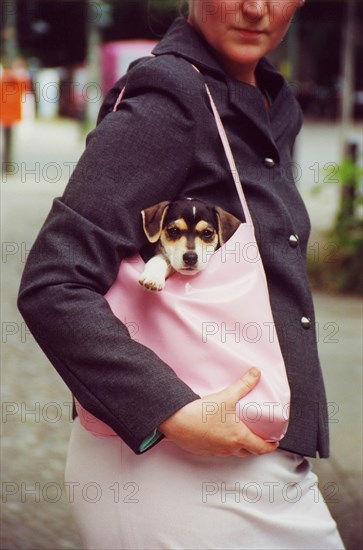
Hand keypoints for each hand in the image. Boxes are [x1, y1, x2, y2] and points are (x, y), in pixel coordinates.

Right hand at [159, 368, 278, 457]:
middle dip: (254, 446)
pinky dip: (220, 444)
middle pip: (247, 452)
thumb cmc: (202, 412)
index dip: (269, 446)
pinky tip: (217, 434)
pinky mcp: (202, 450)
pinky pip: (216, 450)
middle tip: (257, 438)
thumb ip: (244, 385)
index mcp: (238, 437)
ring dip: (236, 445)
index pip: (260, 448)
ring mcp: (214, 451)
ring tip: (237, 434)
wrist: (177, 421)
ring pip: (231, 452)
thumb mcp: (227, 396)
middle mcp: (228, 447)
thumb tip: (256, 374)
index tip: (274, 444)